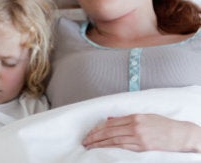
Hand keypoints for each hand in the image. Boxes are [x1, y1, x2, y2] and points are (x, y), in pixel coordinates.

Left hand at [83, 113, 200, 151]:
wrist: (181, 134)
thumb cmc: (164, 125)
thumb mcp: (145, 117)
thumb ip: (127, 118)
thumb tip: (109, 120)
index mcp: (135, 117)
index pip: (111, 122)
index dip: (98, 128)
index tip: (90, 132)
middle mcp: (135, 126)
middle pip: (109, 131)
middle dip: (95, 136)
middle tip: (85, 140)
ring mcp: (139, 137)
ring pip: (114, 139)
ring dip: (100, 143)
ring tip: (90, 146)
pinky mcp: (143, 147)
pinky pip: (123, 147)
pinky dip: (111, 148)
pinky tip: (103, 149)